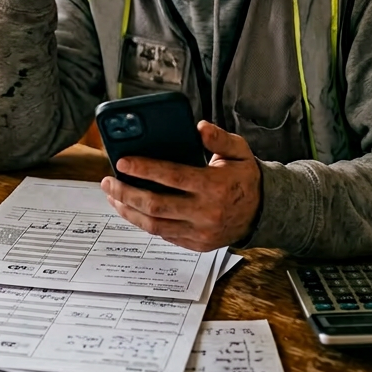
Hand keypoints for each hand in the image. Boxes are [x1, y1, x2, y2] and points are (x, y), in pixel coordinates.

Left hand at [101, 121, 261, 251]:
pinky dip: (143, 223)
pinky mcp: (197, 244)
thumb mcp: (239, 151)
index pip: (172, 177)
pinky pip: (164, 235)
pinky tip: (130, 210)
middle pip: (156, 205)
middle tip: (107, 181)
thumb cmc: (245, 177)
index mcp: (214, 186)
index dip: (144, 169)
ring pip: (155, 225)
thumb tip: (199, 127)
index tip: (123, 161)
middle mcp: (205, 212)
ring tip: (112, 196)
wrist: (263, 211)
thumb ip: (219, 138)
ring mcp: (200, 231)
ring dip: (128, 210)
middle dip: (126, 192)